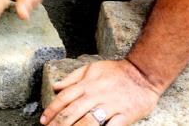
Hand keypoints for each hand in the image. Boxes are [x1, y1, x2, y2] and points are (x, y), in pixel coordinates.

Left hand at [41, 59, 161, 125]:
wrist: (144, 73)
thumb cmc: (116, 71)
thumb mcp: (92, 68)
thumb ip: (72, 78)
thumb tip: (55, 86)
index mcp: (86, 84)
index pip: (64, 97)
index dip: (52, 110)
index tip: (43, 121)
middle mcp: (96, 95)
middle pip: (73, 111)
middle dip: (59, 124)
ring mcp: (110, 105)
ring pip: (89, 121)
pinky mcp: (125, 114)